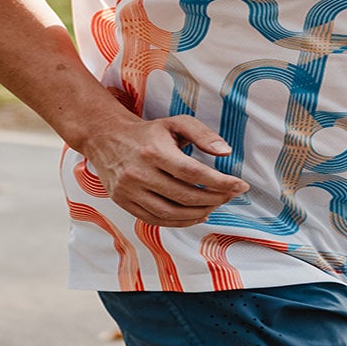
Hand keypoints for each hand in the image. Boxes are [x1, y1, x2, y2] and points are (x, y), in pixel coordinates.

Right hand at [79, 113, 250, 228]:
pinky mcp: (124, 203)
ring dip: (199, 212)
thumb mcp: (176, 124)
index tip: (240, 186)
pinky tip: (197, 214)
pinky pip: (156, 220)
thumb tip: (225, 152)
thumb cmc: (148, 132)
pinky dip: (181, 222)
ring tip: (216, 205)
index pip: (193, 173)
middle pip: (184, 195)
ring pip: (171, 213)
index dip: (220, 182)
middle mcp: (139, 173)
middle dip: (214, 199)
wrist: (106, 138)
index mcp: (153, 151)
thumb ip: (203, 135)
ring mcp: (129, 191)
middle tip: (230, 195)